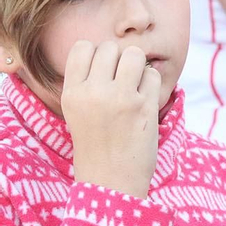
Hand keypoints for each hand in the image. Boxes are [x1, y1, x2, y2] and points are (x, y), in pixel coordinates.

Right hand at [60, 40, 161, 198]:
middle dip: (120, 58)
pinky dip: (152, 82)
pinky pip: (153, 75)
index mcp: (72, 92)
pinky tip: (146, 98)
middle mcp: (93, 92)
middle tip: (123, 79)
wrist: (111, 179)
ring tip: (136, 85)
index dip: (97, 52)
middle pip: (110, 47)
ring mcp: (121, 99)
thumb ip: (87, 83)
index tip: (104, 70)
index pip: (83, 47)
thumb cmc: (96, 144)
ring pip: (134, 55)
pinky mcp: (145, 107)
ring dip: (139, 66)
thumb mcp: (77, 111)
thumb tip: (110, 52)